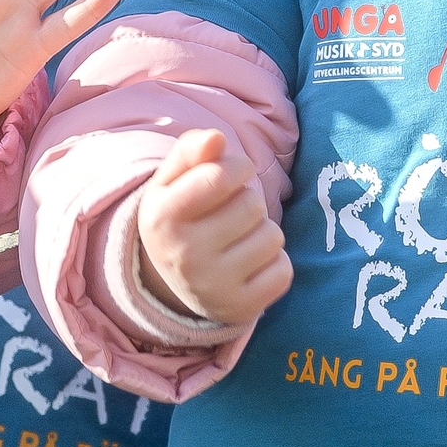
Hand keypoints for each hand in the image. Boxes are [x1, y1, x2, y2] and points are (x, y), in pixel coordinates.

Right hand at [132, 128, 290, 327]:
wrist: (170, 283)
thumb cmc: (180, 215)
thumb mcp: (172, 180)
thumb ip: (191, 150)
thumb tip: (216, 138)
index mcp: (162, 217)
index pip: (219, 176)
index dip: (238, 166)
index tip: (235, 172)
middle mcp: (184, 255)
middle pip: (251, 205)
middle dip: (249, 200)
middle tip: (231, 212)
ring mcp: (212, 287)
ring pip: (272, 237)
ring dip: (263, 230)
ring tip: (240, 237)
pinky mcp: (240, 309)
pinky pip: (283, 271)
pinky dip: (274, 262)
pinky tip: (251, 264)